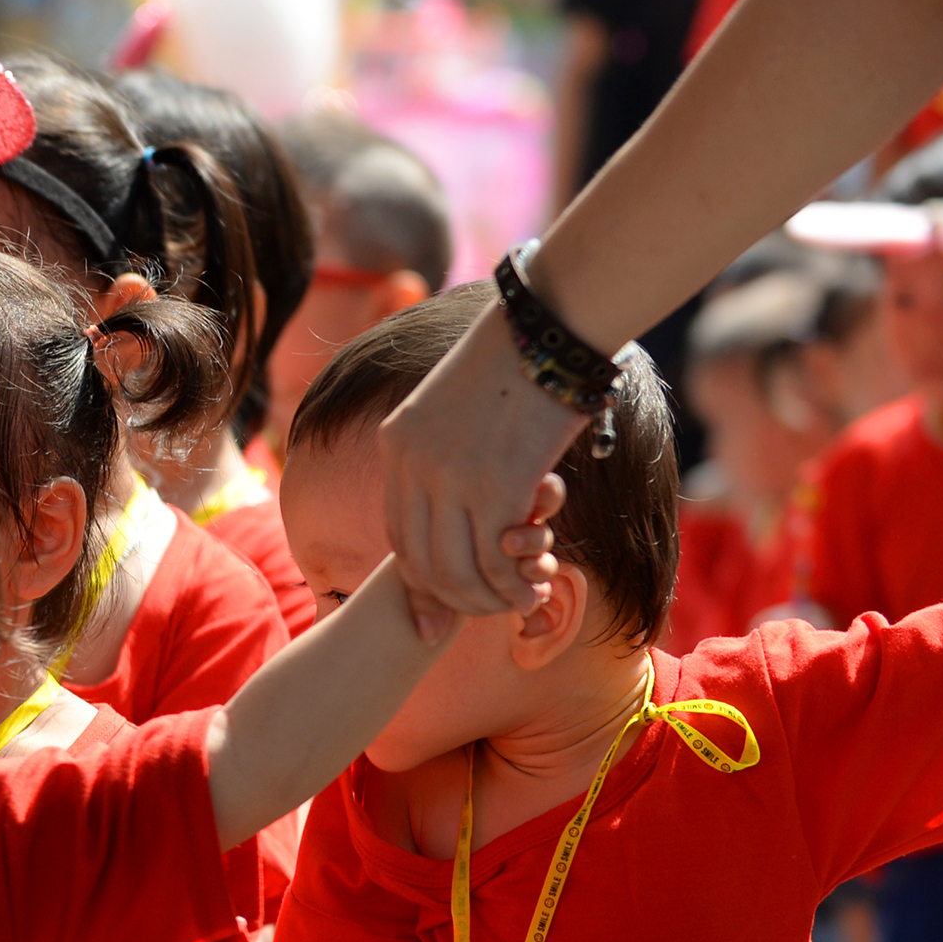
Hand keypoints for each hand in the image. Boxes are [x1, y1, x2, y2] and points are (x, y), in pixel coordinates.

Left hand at [376, 296, 570, 629]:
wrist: (546, 329)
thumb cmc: (513, 362)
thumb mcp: (453, 403)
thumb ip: (441, 447)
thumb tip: (453, 488)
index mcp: (395, 443)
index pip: (398, 531)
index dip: (420, 576)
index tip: (438, 604)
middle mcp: (413, 466)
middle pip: (420, 558)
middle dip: (450, 598)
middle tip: (483, 611)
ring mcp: (451, 479)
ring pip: (454, 568)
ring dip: (484, 598)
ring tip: (512, 603)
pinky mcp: (496, 487)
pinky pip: (493, 558)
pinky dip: (509, 584)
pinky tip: (529, 589)